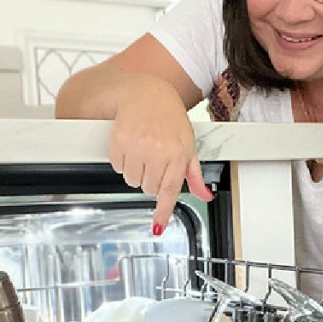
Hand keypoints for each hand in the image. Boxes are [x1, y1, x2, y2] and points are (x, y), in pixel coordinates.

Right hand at [108, 83, 214, 235]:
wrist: (148, 93)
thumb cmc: (170, 119)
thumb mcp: (188, 145)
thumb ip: (194, 174)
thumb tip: (204, 196)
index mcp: (178, 154)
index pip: (169, 191)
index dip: (162, 212)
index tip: (158, 228)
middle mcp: (158, 151)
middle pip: (148, 188)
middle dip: (150, 179)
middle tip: (153, 161)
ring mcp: (138, 146)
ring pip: (131, 179)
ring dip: (135, 171)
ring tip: (142, 151)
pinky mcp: (120, 140)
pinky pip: (117, 166)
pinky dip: (122, 160)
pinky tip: (130, 145)